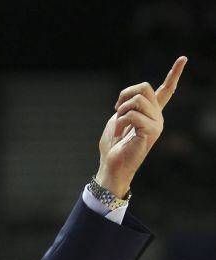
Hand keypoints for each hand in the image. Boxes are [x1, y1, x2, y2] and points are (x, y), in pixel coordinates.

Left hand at [96, 56, 187, 197]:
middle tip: (117, 109)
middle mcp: (157, 117)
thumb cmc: (113, 145)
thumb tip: (132, 96)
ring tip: (119, 125)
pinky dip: (121, 121)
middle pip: (144, 87)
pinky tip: (120, 133)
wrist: (111, 166)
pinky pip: (133, 114)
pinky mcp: (151, 132)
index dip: (174, 74)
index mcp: (150, 113)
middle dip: (125, 95)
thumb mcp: (119, 118)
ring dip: (122, 110)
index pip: (166, 90)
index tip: (183, 58)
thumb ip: (128, 104)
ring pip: (138, 99)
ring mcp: (156, 124)